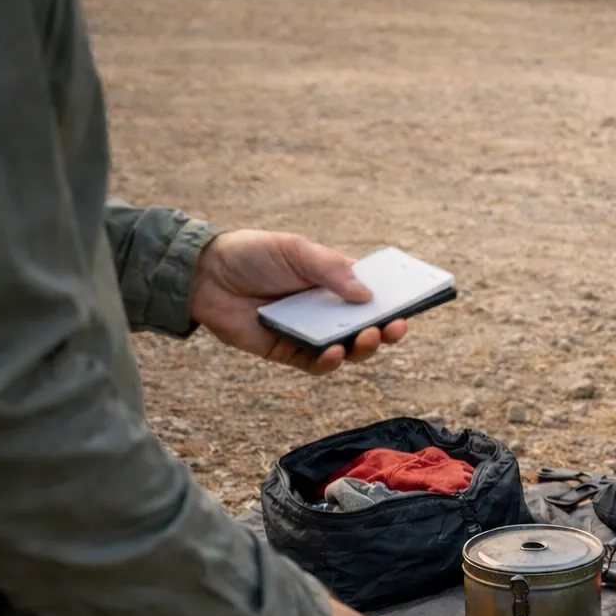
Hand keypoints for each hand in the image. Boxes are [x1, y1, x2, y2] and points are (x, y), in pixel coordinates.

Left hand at [191, 229, 407, 374]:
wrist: (204, 273)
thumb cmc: (253, 254)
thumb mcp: (296, 251)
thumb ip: (332, 271)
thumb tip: (367, 295)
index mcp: (335, 283)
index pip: (374, 297)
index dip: (394, 302)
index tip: (411, 304)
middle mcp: (328, 311)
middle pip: (368, 327)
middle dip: (387, 330)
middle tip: (394, 326)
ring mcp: (310, 333)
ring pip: (348, 350)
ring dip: (364, 348)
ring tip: (367, 337)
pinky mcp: (289, 352)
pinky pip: (316, 365)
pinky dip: (330, 362)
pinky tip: (334, 352)